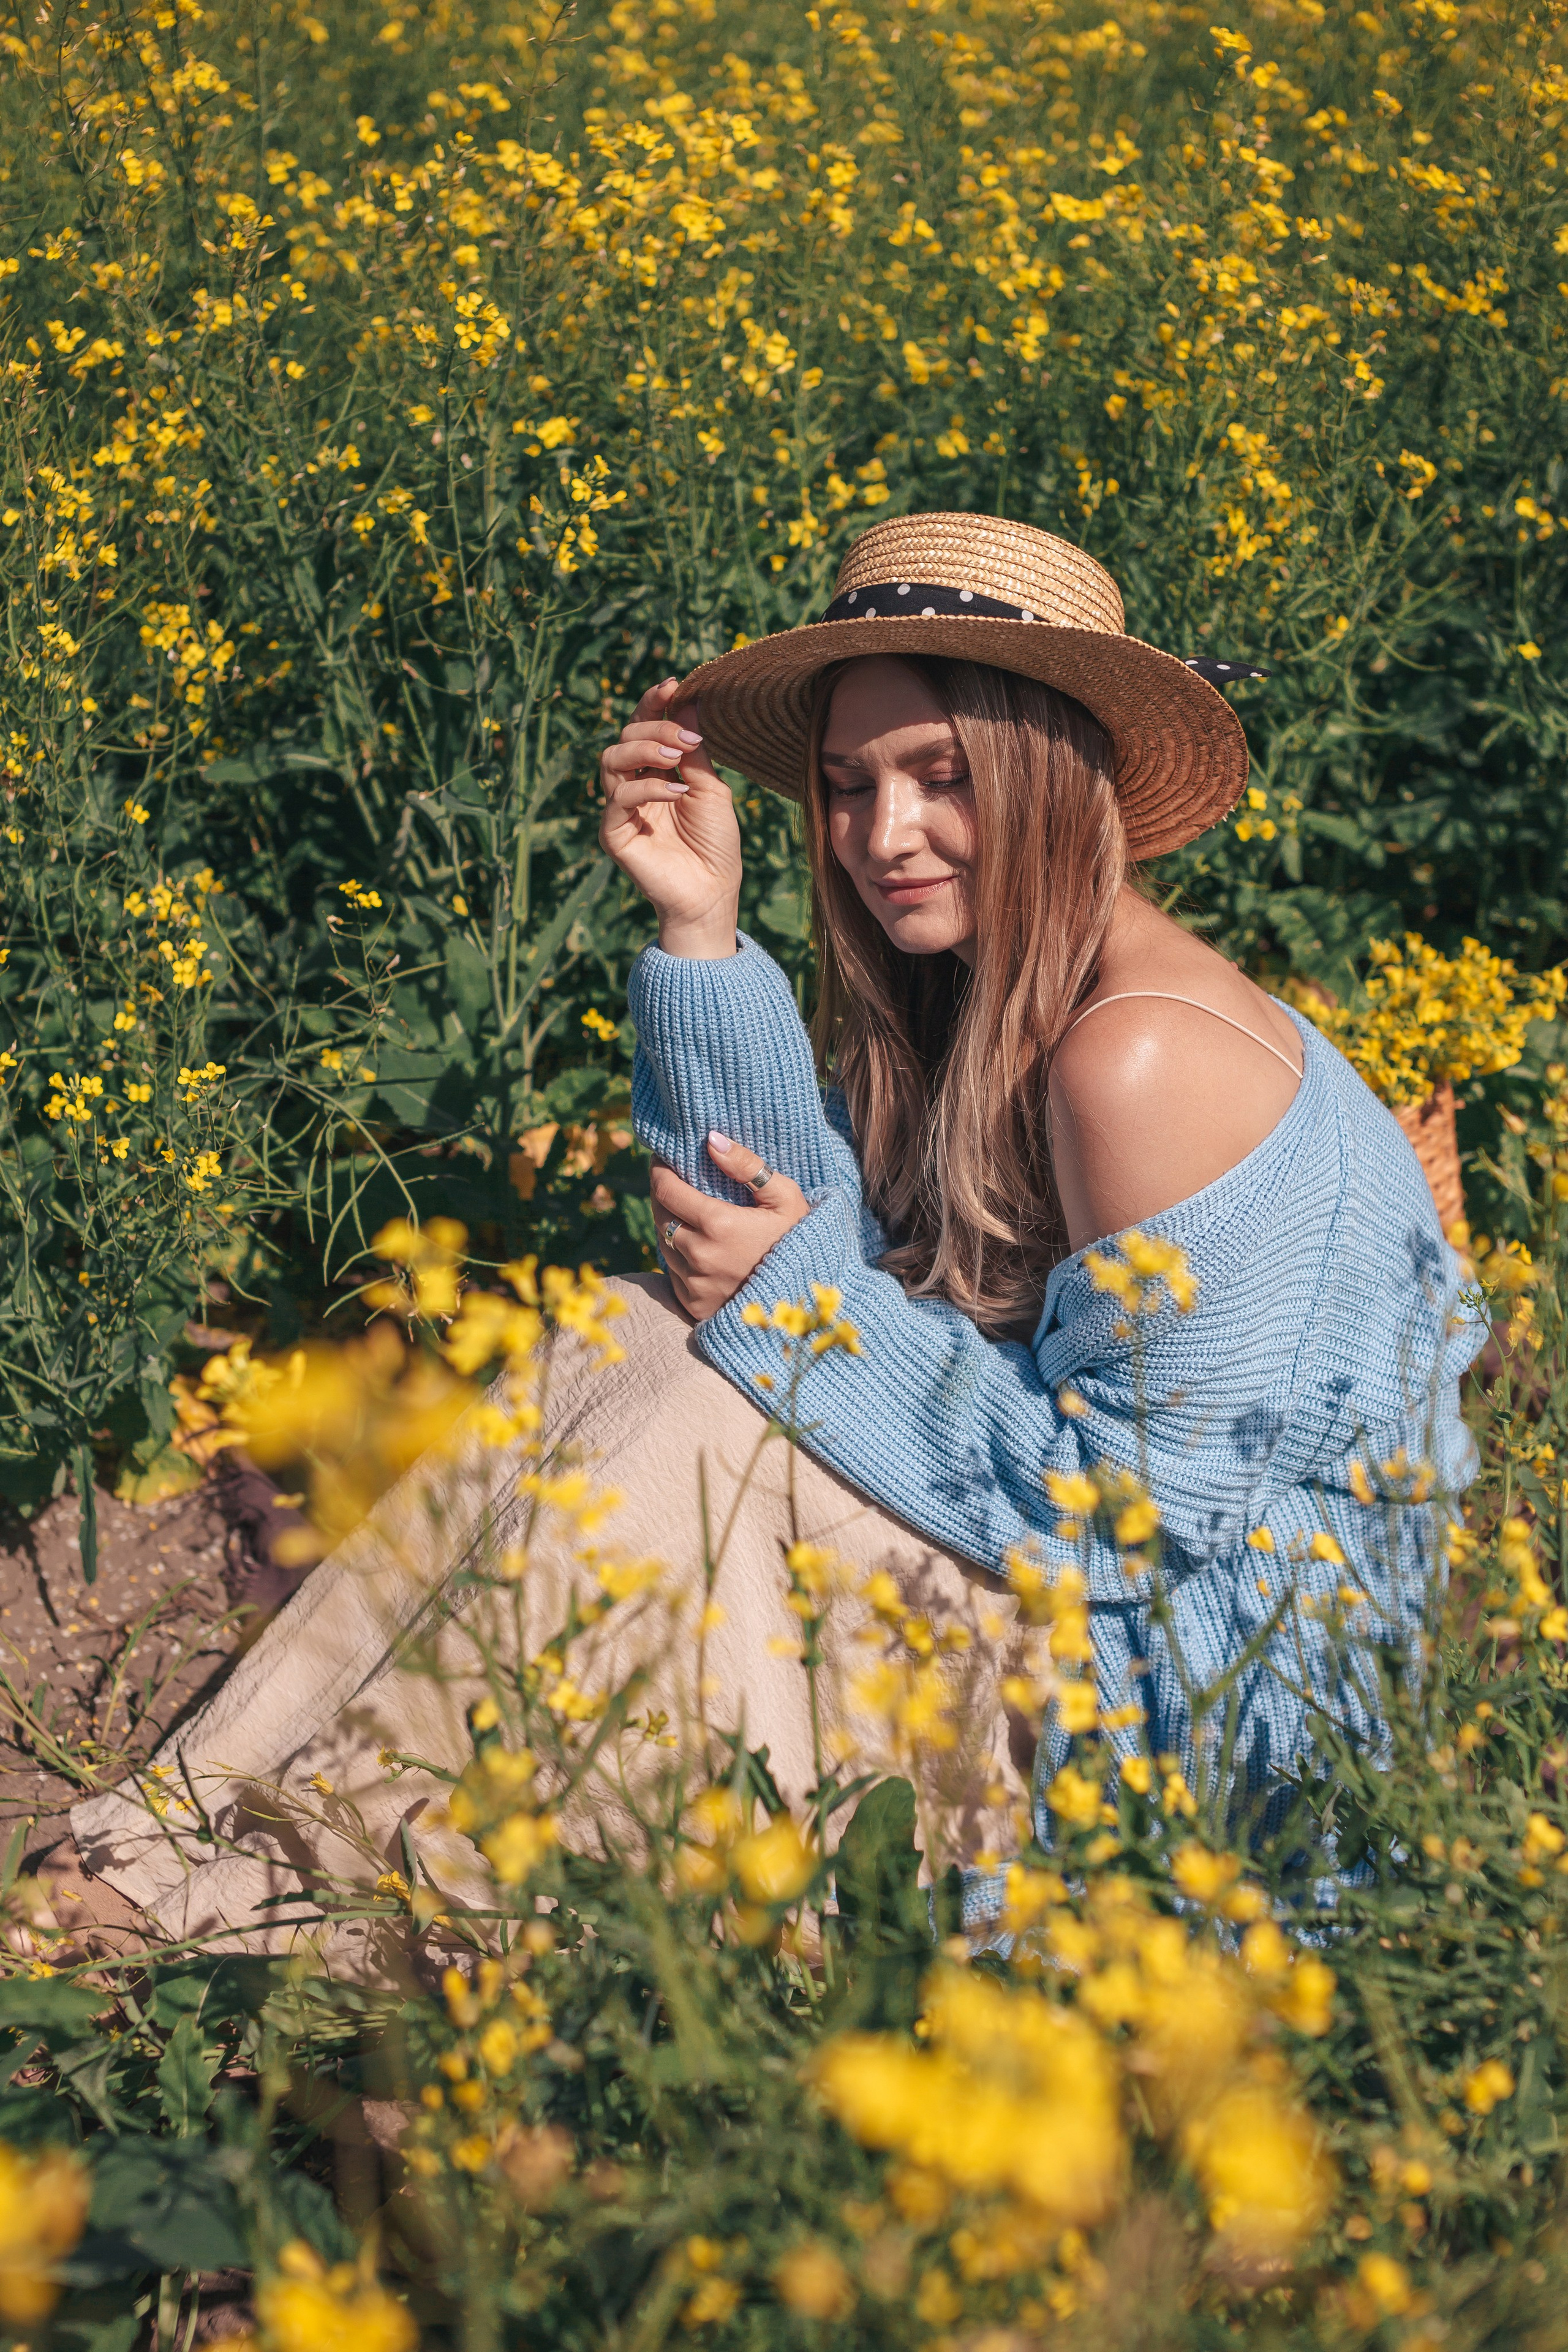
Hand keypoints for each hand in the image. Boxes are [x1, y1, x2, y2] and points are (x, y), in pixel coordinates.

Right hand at [599, 679, 741, 958]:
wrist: (713, 892)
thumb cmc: (715, 844)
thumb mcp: (710, 788)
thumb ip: (694, 750)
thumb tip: (688, 699)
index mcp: (655, 771)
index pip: (642, 726)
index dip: (653, 703)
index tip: (674, 684)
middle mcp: (633, 785)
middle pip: (624, 736)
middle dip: (655, 726)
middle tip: (687, 737)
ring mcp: (620, 809)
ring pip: (611, 759)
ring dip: (646, 749)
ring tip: (678, 756)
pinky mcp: (613, 833)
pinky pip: (619, 797)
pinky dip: (648, 788)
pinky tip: (677, 793)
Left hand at [652, 1132, 810, 1321]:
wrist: (808, 1293)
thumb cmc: (799, 1237)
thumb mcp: (784, 1196)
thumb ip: (746, 1165)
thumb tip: (711, 1139)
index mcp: (718, 1225)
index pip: (665, 1190)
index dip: (659, 1170)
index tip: (662, 1159)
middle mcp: (700, 1256)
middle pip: (660, 1216)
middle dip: (662, 1195)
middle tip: (673, 1182)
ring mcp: (695, 1284)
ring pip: (664, 1244)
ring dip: (670, 1224)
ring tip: (687, 1212)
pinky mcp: (694, 1304)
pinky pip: (673, 1273)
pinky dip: (679, 1256)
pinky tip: (698, 1246)